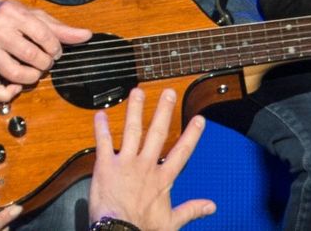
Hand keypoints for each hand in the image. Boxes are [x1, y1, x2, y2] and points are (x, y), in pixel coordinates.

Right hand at [0, 0, 91, 102]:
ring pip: (16, 75)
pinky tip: (15, 86)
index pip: (44, 36)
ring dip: (32, 77)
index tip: (55, 51)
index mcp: (13, 14)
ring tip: (34, 71)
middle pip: (32, 57)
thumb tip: (86, 36)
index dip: (56, 48)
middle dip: (45, 63)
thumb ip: (59, 28)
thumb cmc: (4, 16)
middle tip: (45, 61)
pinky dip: (9, 94)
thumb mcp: (32, 15)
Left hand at [90, 87, 215, 230]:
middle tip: (169, 93)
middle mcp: (146, 166)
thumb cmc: (143, 229)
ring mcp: (126, 163)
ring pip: (132, 131)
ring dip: (135, 110)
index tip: (199, 119)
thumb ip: (191, 210)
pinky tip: (100, 114)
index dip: (191, 135)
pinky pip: (103, 142)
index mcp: (162, 179)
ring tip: (137, 92)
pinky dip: (101, 128)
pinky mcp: (106, 166)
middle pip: (157, 133)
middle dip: (164, 111)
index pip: (181, 152)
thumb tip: (211, 206)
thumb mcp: (171, 222)